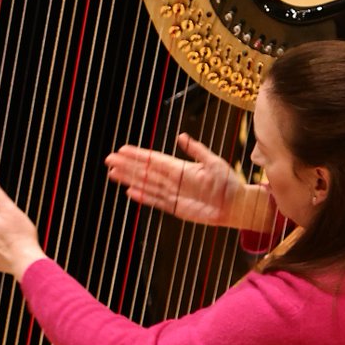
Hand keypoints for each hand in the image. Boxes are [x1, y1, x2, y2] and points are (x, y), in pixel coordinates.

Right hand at [107, 135, 262, 228]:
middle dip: (127, 166)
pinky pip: (155, 201)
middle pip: (145, 171)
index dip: (138, 155)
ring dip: (130, 179)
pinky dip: (143, 197)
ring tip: (113, 174)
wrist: (234, 205)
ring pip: (146, 185)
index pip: (154, 160)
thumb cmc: (228, 182)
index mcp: (180, 167)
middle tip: (109, 160)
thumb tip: (181, 136)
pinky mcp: (175, 208)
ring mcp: (172, 194)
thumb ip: (196, 150)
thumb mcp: (213, 162)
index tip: (122, 150)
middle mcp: (173, 179)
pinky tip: (130, 192)